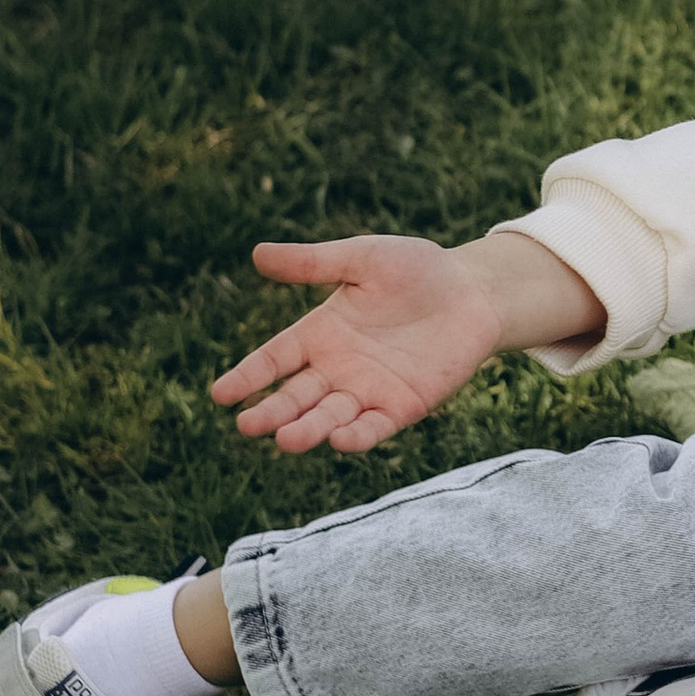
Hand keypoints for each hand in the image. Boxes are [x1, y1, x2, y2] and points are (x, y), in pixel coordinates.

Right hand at [210, 228, 599, 454]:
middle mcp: (336, 368)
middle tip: (248, 426)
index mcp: (319, 333)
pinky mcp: (402, 406)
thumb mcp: (363, 259)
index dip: (247, 376)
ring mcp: (367, 391)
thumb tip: (258, 254)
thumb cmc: (416, 270)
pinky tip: (340, 440)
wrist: (474, 291)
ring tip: (286, 440)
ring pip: (329, 417)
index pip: (272, 360)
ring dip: (308, 430)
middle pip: (295, 396)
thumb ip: (314, 262)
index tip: (220, 395)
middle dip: (272, 412)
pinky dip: (357, 436)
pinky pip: (374, 426)